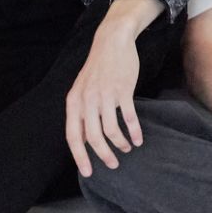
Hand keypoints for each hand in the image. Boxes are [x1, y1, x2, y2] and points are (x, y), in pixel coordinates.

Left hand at [65, 22, 141, 175]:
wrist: (112, 40)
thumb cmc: (98, 67)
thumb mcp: (82, 88)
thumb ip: (81, 112)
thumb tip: (83, 139)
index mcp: (74, 102)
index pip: (73, 137)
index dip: (80, 157)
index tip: (88, 172)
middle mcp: (87, 100)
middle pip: (94, 137)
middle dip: (104, 155)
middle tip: (113, 164)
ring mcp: (105, 95)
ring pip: (111, 130)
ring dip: (120, 144)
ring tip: (126, 148)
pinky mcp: (123, 90)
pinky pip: (129, 117)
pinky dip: (134, 131)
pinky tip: (138, 139)